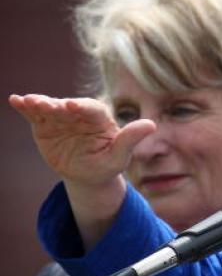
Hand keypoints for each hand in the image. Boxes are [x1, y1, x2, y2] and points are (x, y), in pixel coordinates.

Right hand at [9, 94, 155, 247]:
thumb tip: (151, 124)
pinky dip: (25, 106)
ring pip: (49, 107)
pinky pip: (35, 114)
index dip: (82, 107)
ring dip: (38, 103)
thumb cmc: (107, 164)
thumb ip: (131, 139)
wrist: (87, 175)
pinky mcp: (45, 124)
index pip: (91, 109)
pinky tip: (16, 100)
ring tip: (27, 102)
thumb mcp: (119, 156)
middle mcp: (80, 113)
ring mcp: (61, 117)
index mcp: (100, 118)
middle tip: (44, 104)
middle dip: (55, 104)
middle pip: (67, 106)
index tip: (73, 106)